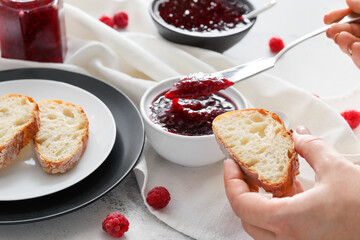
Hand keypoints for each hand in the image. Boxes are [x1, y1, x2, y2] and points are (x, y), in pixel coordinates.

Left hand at [224, 126, 359, 239]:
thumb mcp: (338, 169)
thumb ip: (311, 147)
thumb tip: (298, 134)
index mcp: (289, 222)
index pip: (241, 204)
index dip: (231, 182)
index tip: (230, 164)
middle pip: (248, 218)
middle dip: (243, 192)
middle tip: (246, 171)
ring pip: (263, 228)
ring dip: (261, 203)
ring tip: (270, 179)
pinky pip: (282, 233)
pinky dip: (280, 213)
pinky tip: (294, 194)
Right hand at [324, 0, 359, 67]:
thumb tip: (348, 0)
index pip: (352, 15)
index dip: (338, 15)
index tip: (327, 19)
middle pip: (348, 31)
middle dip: (337, 31)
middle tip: (330, 31)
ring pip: (350, 47)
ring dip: (344, 43)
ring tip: (342, 38)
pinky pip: (358, 61)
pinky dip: (356, 55)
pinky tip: (356, 47)